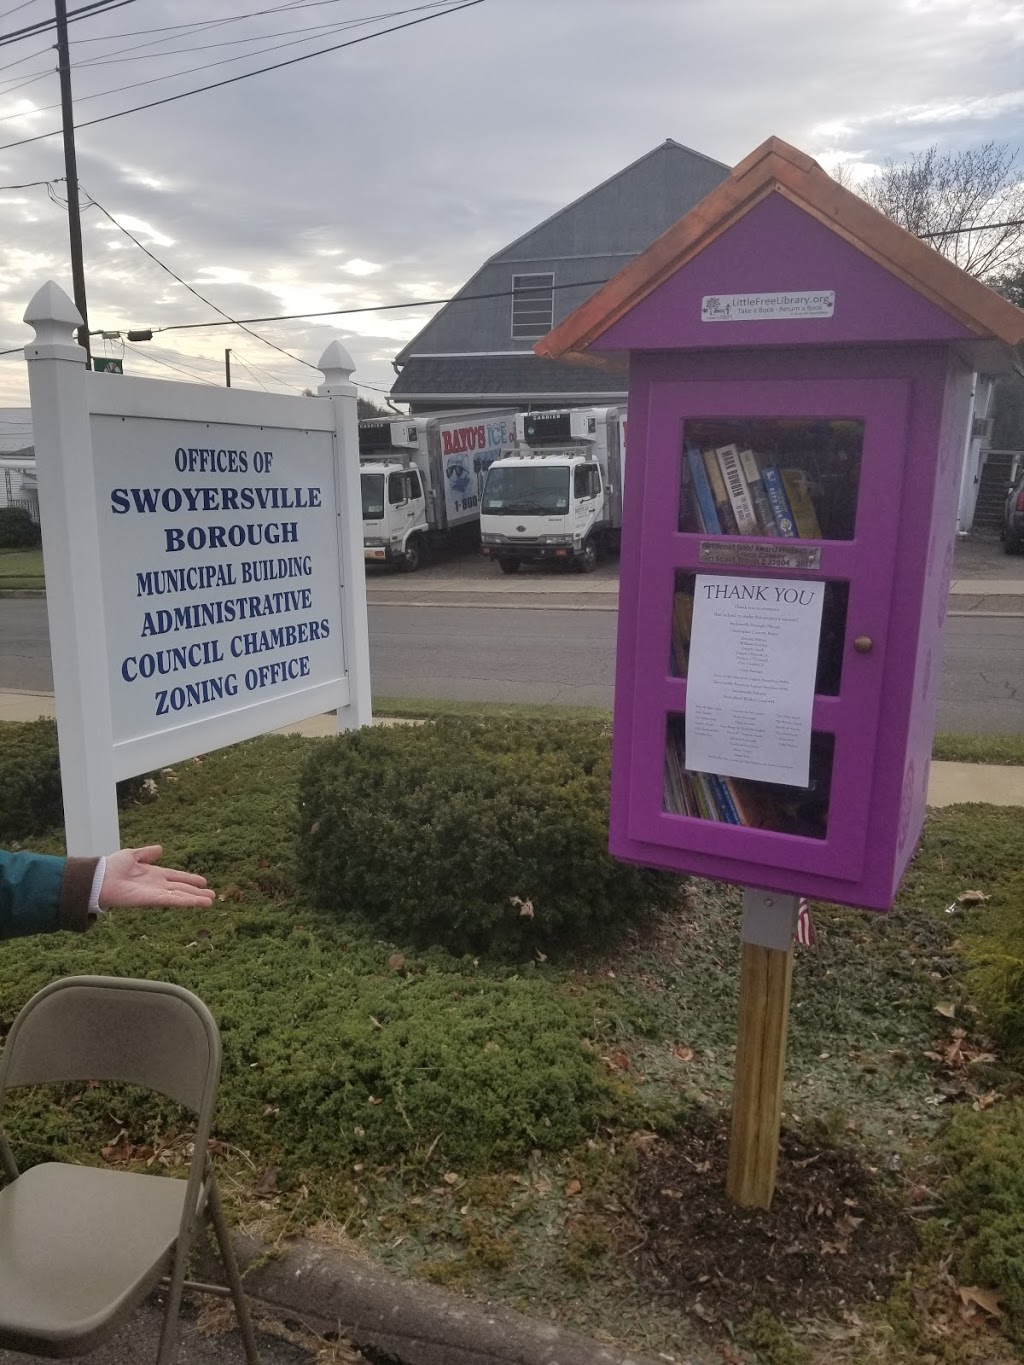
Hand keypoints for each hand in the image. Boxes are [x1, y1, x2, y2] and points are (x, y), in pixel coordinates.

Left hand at [99, 845, 215, 909]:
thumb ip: (147, 853)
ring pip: (180, 896)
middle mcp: (157, 885)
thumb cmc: (112, 867)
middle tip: (212, 896)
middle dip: (196, 892)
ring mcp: (155, 893)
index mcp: (153, 874)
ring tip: (210, 902)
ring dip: (195, 899)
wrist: (99, 878)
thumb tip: (160, 849)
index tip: (203, 882)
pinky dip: (185, 901)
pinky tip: (197, 903)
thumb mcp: (132, 855)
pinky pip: (172, 900)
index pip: (176, 877)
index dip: (189, 879)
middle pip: (181, 889)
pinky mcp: (152, 900)